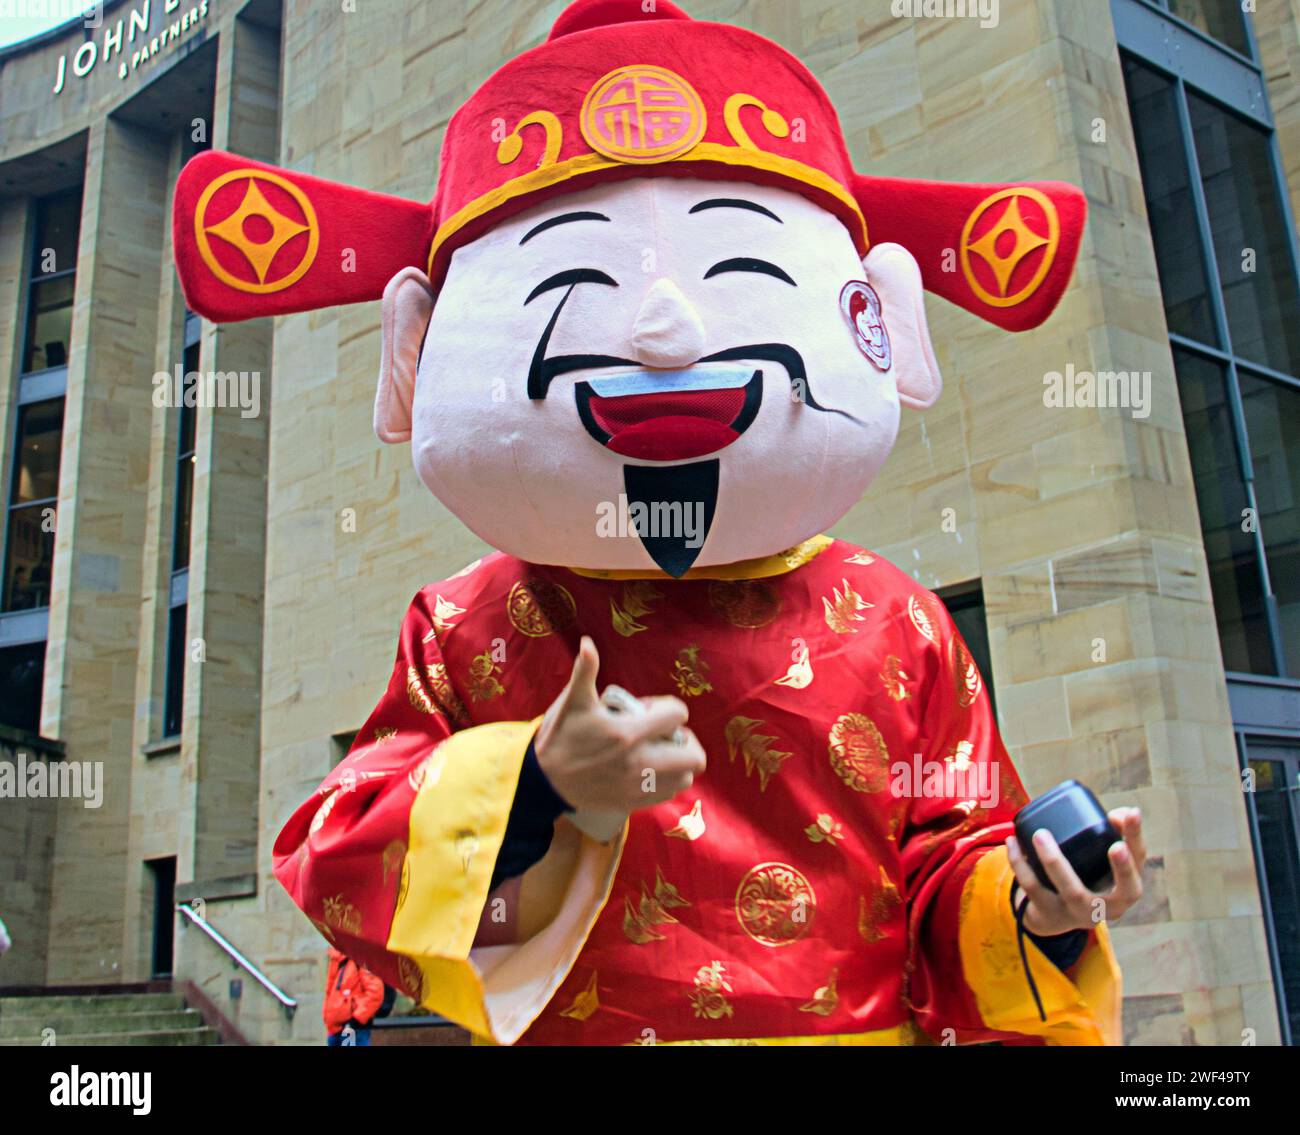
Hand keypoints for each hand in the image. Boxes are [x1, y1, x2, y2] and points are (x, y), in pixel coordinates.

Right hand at [534, 636, 706, 813]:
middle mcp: (639, 763)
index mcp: (628, 733)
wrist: (542, 779)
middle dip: (685, 738)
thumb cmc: (560, 736)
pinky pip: (668, 794)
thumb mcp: (572, 702)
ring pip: (685, 777)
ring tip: (661, 752)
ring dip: (679, 762)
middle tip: (666, 734)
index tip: (652, 709)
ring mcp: (638, 786)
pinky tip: (650, 770)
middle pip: (694, 755)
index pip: (678, 715)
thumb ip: (585, 670)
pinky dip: (666, 781)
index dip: (671, 707)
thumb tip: (587, 643)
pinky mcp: (632, 802)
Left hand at [1006, 807, 1145, 936]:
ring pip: (1071, 890)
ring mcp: (1078, 912)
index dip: (1137, 838)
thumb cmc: (1084, 878)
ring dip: (1055, 861)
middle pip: (1122, 892)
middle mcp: (1107, 907)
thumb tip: (1118, 814)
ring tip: (1040, 834)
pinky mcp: (1049, 913)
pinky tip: (1012, 842)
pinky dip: (1020, 863)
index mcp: (1125, 889)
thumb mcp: (1100, 862)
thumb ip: (1111, 833)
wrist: (1054, 918)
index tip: (1132, 814)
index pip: (1140, 863)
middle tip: (1116, 846)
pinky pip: (1033, 888)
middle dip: (1122, 869)